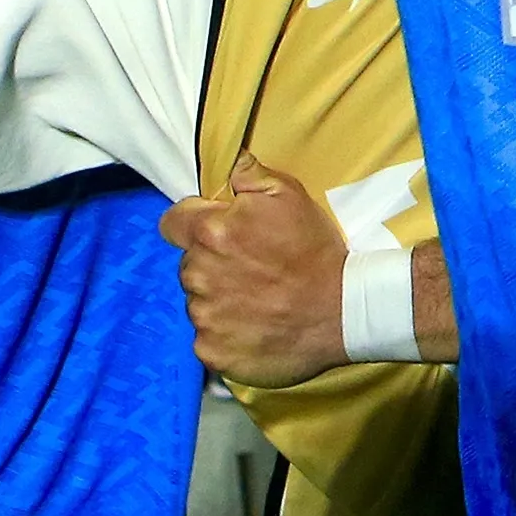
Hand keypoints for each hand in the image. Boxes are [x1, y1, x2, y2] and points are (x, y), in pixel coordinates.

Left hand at [160, 155, 352, 386]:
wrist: (344, 312)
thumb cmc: (316, 251)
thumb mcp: (291, 196)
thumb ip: (249, 174)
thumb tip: (227, 165)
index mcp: (210, 233)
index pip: (172, 223)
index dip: (192, 223)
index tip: (216, 232)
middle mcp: (198, 274)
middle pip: (189, 263)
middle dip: (212, 262)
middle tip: (252, 268)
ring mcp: (203, 317)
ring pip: (198, 301)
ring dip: (219, 298)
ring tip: (258, 300)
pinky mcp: (212, 351)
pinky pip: (207, 337)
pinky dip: (226, 333)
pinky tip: (255, 327)